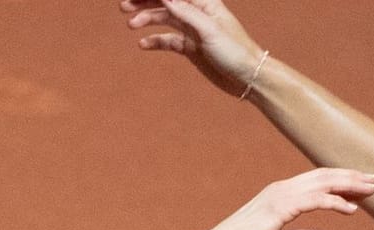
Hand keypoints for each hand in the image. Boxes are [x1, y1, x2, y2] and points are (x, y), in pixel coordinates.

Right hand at [121, 0, 262, 95]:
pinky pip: (169, 41)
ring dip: (146, 19)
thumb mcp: (209, 30)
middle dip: (145, 1)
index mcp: (204, 3)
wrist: (249, 78)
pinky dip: (155, 41)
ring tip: (131, 25)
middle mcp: (197, 14)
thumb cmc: (235, 51)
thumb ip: (185, 12)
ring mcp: (193, 31)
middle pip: (166, 2)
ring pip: (165, 19)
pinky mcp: (192, 48)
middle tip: (124, 6)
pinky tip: (143, 45)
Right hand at [195, 168, 373, 229]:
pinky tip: (352, 209)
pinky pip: (314, 200)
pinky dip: (334, 202)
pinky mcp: (279, 208)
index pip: (316, 183)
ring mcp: (280, 196)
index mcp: (280, 196)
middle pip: (323, 177)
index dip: (340, 182)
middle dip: (350, 177)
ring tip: (370, 190)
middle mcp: (281, 190)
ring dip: (348, 185)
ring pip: (322, 184)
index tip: (361, 187)